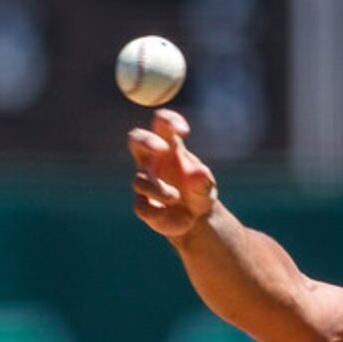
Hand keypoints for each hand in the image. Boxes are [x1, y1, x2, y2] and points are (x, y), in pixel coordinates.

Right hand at [129, 109, 218, 241]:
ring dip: (158, 189)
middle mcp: (152, 161)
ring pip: (140, 180)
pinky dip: (157, 212)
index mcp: (168, 146)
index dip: (168, 121)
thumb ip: (202, 181)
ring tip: (176, 198)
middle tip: (162, 148)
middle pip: (136, 139)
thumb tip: (200, 174)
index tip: (184, 131)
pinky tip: (172, 216)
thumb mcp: (206, 187)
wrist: (197, 220)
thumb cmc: (199, 192)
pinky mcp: (142, 205)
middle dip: (146, 141)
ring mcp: (144, 182)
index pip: (161, 123)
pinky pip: (141, 207)